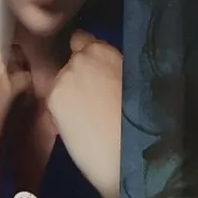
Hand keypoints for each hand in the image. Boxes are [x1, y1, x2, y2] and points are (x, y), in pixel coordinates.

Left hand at [46, 31, 123, 197]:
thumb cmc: (143, 126)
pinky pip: (55, 104)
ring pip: (61, 84)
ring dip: (69, 97)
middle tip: (94, 104)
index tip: (96, 75)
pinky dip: (62, 114)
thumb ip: (114, 72)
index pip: (83, 40)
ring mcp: (64, 78)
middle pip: (71, 64)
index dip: (88, 58)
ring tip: (88, 122)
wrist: (130, 157)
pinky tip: (79, 130)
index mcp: (105, 51)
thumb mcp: (135, 86)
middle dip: (79, 79)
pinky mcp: (53, 100)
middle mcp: (81, 58)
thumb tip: (104, 75)